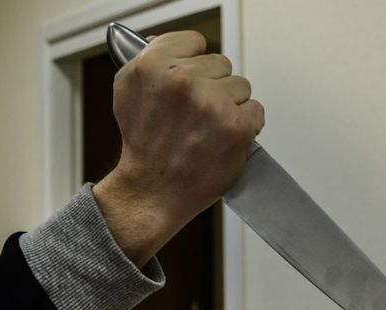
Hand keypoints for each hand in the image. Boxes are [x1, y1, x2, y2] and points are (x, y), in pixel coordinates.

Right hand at [94, 31, 264, 266]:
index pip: (195, 42)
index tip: (189, 84)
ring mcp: (212, 104)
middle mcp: (183, 81)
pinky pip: (256, 110)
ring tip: (209, 130)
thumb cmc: (144, 145)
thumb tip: (170, 43)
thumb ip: (150, 61)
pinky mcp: (236, 127)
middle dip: (213, 87)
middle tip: (196, 116)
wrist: (153, 191)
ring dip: (231, 106)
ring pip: (241, 86)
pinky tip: (225, 140)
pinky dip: (246, 126)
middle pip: (221, 64)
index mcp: (153, 65)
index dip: (194, 65)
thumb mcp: (128, 92)